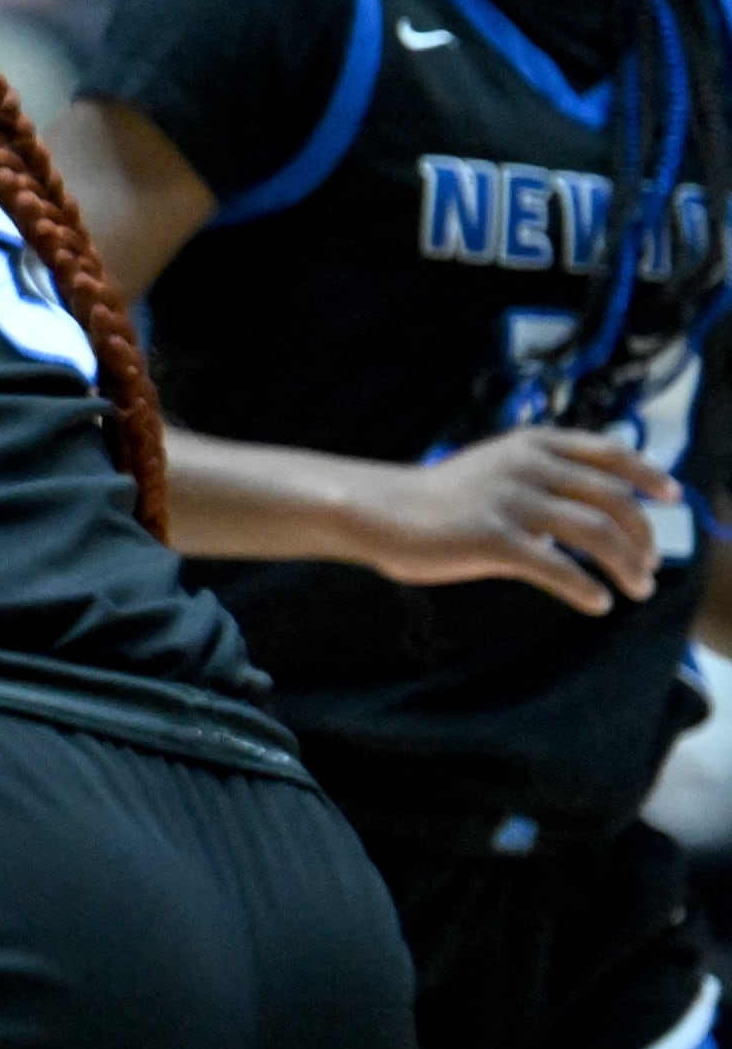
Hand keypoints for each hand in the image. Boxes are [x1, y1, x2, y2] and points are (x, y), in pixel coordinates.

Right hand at [347, 427, 678, 612]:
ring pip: (594, 532)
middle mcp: (527, 467)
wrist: (377, 510)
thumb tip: (589, 510)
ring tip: (636, 588)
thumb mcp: (495, 468)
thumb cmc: (437, 498)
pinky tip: (597, 603)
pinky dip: (584, 588)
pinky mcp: (492, 539)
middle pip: (612, 499)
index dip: (647, 474)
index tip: (671, 496)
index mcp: (532, 445)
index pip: (609, 452)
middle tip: (649, 564)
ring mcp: (510, 502)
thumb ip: (541, 477)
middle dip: (642, 535)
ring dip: (625, 564)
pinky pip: (555, 567)